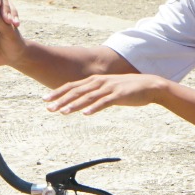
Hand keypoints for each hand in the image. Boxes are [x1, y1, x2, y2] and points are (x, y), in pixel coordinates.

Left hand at [43, 73, 161, 114]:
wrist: (149, 86)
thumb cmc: (126, 89)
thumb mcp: (107, 89)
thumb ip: (94, 93)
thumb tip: (81, 102)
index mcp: (95, 80)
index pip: (72, 86)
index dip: (57, 93)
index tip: (45, 100)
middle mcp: (99, 82)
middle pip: (76, 91)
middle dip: (60, 99)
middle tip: (48, 108)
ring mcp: (109, 88)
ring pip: (87, 97)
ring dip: (74, 105)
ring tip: (62, 112)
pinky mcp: (119, 95)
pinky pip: (104, 102)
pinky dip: (94, 108)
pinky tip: (85, 114)